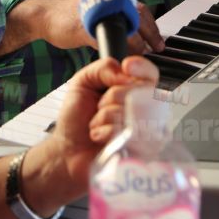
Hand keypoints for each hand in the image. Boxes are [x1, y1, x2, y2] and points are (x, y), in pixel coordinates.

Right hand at [0, 0, 164, 57]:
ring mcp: (96, 14)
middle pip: (137, 15)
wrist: (45, 15)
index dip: (152, 27)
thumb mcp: (97, 15)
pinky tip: (118, 58)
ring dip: (134, 45)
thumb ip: (115, 21)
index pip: (140, 10)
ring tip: (139, 56)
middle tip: (157, 48)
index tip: (159, 43)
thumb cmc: (71, 17)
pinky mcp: (84, 27)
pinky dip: (113, 50)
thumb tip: (134, 37)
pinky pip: (104, 40)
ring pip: (124, 28)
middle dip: (150, 34)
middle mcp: (106, 2)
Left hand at [22, 57, 158, 213]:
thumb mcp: (83, 82)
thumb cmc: (77, 119)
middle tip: (99, 107)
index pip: (151, 74)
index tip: (127, 65)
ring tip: (97, 124)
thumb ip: (104, 68)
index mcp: (134, 91)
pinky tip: (99, 137)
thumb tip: (125, 73)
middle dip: (112, 95)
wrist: (67, 151)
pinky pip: (126, 133)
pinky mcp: (140, 153)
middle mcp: (144, 110)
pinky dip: (105, 132)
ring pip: (132, 111)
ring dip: (105, 116)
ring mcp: (145, 132)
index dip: (142, 67)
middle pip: (141, 91)